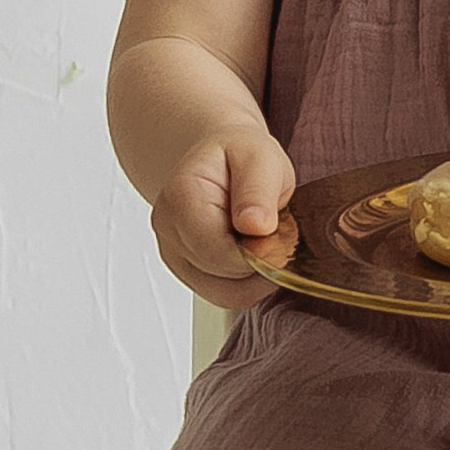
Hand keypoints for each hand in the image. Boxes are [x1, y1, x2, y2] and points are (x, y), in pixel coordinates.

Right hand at [150, 122, 297, 311]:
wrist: (221, 158)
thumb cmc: (240, 155)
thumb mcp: (260, 157)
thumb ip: (258, 190)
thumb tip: (255, 226)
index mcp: (180, 196)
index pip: (216, 249)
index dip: (256, 252)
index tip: (281, 235)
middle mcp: (167, 228)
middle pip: (221, 273)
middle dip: (260, 261)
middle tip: (279, 232)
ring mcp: (173, 253)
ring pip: (224, 292)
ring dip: (256, 275)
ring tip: (265, 241)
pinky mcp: (187, 271)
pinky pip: (224, 294)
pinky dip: (248, 282)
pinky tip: (255, 254)